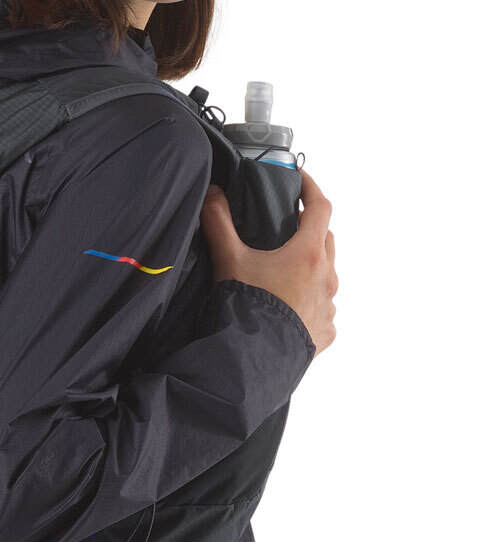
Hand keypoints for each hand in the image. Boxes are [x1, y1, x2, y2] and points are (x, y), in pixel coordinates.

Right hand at [199, 168, 337, 356]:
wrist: (253, 360)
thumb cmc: (247, 309)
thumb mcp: (229, 260)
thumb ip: (219, 223)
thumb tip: (213, 194)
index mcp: (309, 254)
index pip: (320, 207)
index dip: (312, 188)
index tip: (301, 181)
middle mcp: (326, 278)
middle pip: (326, 240)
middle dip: (310, 229)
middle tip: (287, 227)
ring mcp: (328, 306)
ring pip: (326, 275)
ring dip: (310, 267)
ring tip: (284, 271)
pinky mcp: (325, 331)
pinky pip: (322, 308)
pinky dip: (309, 301)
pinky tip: (288, 306)